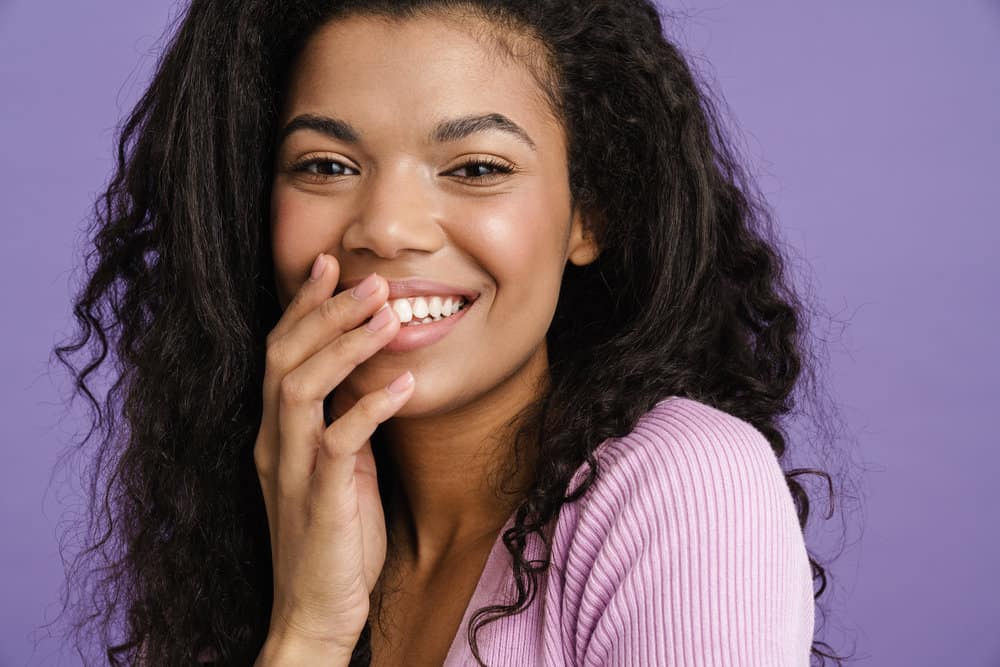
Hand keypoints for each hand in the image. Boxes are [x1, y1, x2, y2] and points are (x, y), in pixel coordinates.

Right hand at [253, 253, 413, 654]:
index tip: (327, 265)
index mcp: (277, 433)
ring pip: (302, 388)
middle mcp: (274, 444)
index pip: (278, 353)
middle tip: (370, 280)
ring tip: (388, 313)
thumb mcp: (339, 469)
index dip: (301, 307)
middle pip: (284, 358)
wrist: (316, 613)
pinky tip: (405, 385)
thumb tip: (369, 376)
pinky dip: (370, 407)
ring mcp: (292, 472)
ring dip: (346, 346)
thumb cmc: (335, 538)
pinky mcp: (320, 501)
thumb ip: (343, 423)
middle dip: (326, 313)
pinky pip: (340, 443)